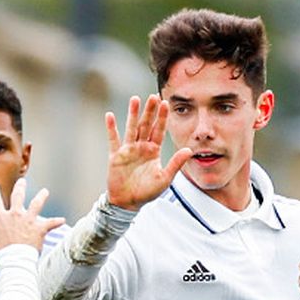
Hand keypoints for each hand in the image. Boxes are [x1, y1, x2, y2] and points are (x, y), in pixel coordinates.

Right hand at [0, 179, 62, 261]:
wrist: (16, 261)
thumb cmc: (0, 255)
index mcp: (2, 218)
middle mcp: (16, 215)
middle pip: (18, 196)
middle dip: (19, 188)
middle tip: (22, 181)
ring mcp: (29, 221)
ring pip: (36, 205)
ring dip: (41, 197)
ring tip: (45, 192)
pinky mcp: (40, 228)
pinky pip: (50, 223)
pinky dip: (56, 222)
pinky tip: (62, 220)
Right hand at [106, 95, 191, 210]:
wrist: (128, 203)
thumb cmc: (147, 192)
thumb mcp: (165, 178)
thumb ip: (176, 163)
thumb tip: (189, 150)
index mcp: (153, 151)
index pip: (159, 130)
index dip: (162, 117)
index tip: (165, 103)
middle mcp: (141, 147)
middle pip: (146, 125)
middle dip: (150, 111)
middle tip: (153, 96)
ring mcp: (128, 150)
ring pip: (131, 128)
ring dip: (133, 114)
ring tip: (135, 99)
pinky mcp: (115, 156)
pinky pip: (113, 140)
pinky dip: (111, 128)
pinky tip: (110, 116)